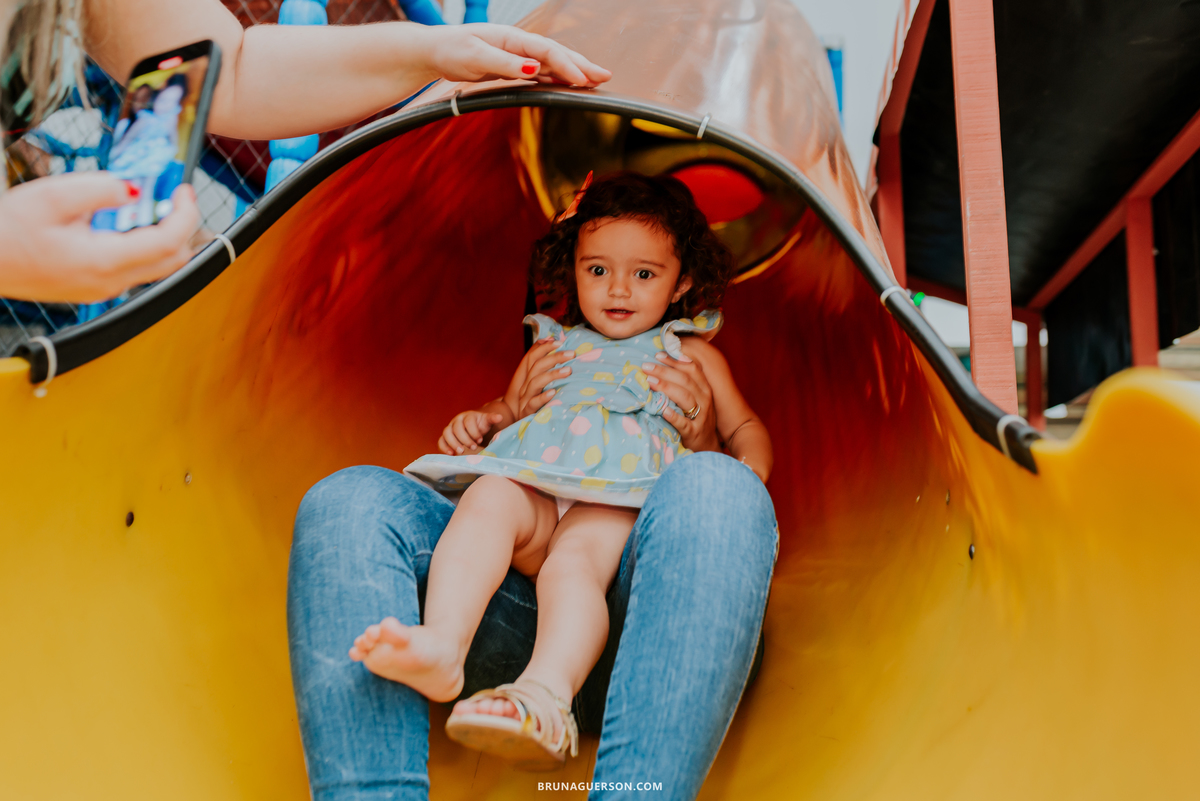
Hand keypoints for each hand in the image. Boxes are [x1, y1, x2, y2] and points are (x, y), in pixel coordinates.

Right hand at [0, 173, 199, 302]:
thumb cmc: (7, 230)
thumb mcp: (51, 197)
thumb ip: (98, 190)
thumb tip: (133, 190)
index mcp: (104, 262)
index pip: (168, 243)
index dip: (185, 214)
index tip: (184, 189)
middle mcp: (111, 283)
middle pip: (173, 260)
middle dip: (182, 224)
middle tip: (174, 194)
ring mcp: (105, 289)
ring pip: (157, 266)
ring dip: (164, 234)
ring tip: (150, 202)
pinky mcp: (96, 287)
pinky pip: (135, 268)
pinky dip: (143, 243)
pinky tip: (126, 220)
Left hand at [423, 24, 611, 87]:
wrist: (435, 51)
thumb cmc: (452, 50)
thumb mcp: (474, 57)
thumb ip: (504, 63)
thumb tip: (532, 68)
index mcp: (511, 38)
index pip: (546, 51)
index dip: (566, 65)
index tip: (582, 80)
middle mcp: (518, 45)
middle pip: (556, 54)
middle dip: (581, 65)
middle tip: (605, 76)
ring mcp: (517, 56)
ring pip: (552, 63)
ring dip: (575, 71)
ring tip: (596, 80)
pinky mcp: (513, 68)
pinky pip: (542, 72)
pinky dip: (559, 78)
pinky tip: (570, 85)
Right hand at [439, 410, 504, 454]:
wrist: (473, 427)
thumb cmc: (481, 425)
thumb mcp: (487, 421)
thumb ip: (492, 419)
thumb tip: (499, 417)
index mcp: (467, 416)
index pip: (468, 422)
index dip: (474, 431)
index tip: (480, 440)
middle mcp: (456, 421)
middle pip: (457, 428)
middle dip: (465, 439)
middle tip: (474, 448)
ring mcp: (449, 428)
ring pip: (446, 433)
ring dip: (453, 443)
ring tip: (461, 452)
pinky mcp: (445, 437)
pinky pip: (441, 441)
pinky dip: (444, 447)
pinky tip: (451, 454)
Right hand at [517, 337, 573, 417]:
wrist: (521, 424)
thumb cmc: (537, 403)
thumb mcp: (542, 386)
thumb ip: (548, 371)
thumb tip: (561, 353)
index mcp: (527, 376)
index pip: (533, 356)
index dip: (545, 347)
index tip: (560, 341)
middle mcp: (525, 385)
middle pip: (536, 367)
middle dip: (554, 358)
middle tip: (571, 353)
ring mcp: (525, 398)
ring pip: (535, 383)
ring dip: (552, 375)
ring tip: (568, 371)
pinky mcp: (527, 411)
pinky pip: (533, 403)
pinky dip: (543, 397)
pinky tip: (554, 392)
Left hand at [643, 352, 720, 452]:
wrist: (707, 445)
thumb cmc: (696, 417)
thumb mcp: (695, 397)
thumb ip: (683, 382)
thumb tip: (662, 364)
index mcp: (704, 388)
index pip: (691, 369)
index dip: (674, 360)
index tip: (657, 355)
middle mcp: (705, 400)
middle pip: (685, 380)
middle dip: (665, 371)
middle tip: (646, 366)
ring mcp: (701, 416)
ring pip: (685, 398)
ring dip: (667, 388)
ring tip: (650, 381)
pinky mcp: (694, 432)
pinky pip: (685, 424)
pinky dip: (674, 417)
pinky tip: (663, 411)